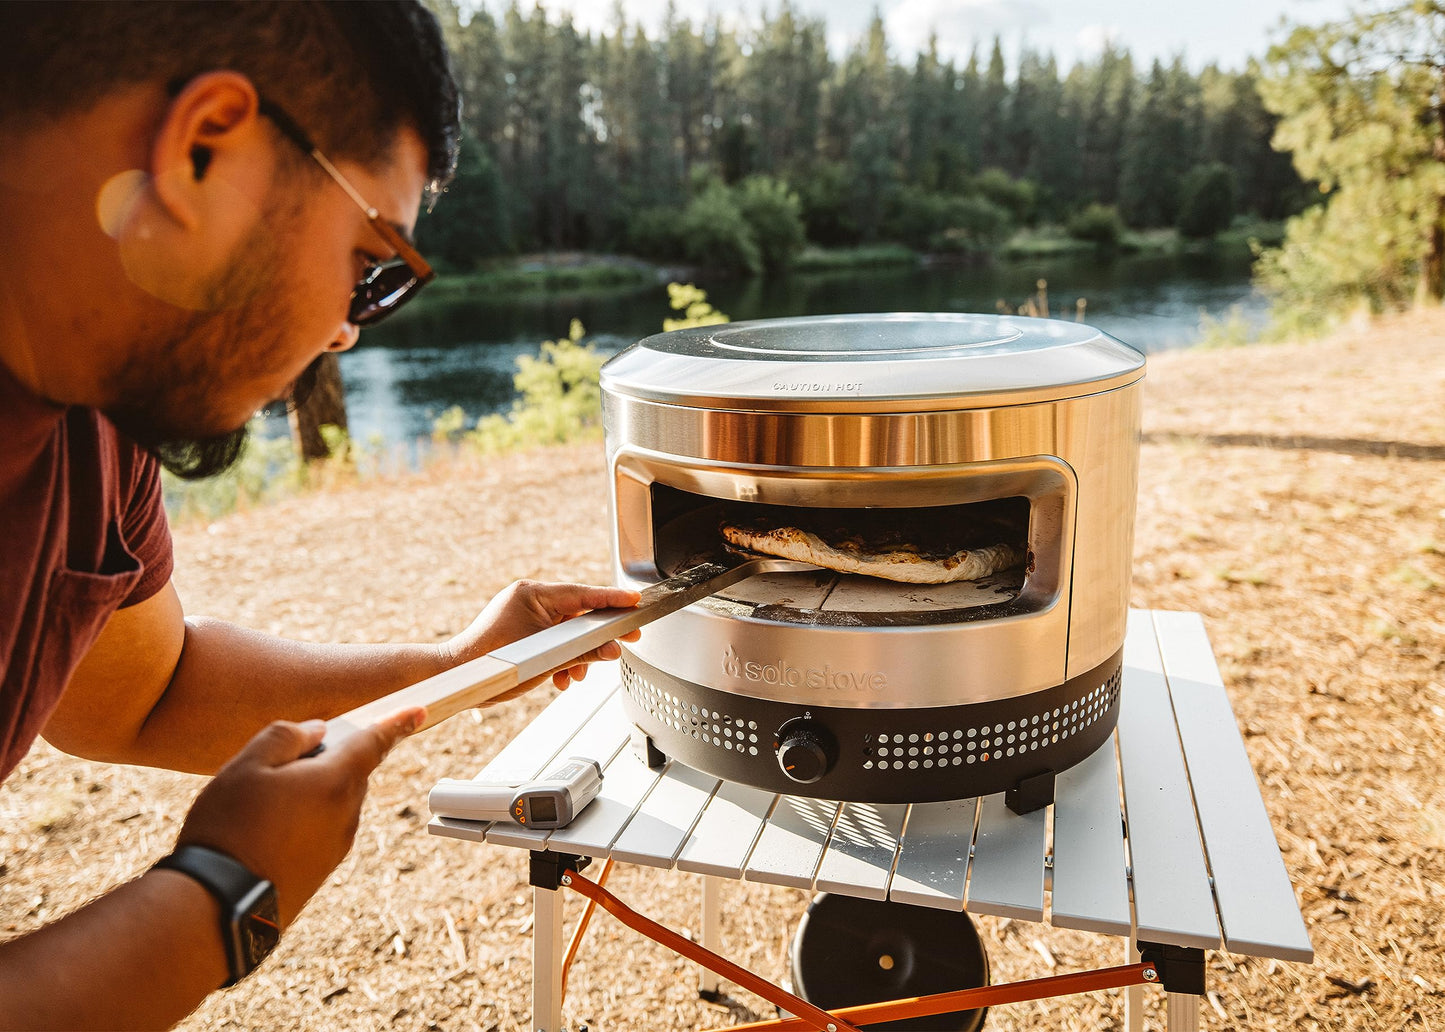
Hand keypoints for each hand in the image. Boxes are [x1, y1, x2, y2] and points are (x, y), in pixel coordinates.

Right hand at [172, 709, 421, 926]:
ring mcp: (337, 847)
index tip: (418, 712)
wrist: (217, 909)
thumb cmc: (229, 829)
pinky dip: (305, 822)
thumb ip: (286, 737)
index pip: (374, 742)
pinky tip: (264, 833)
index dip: (396, 723)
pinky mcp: (322, 871)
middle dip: (326, 761)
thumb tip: (318, 732)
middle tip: (275, 768)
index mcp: (335, 782)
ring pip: (334, 803)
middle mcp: (347, 814)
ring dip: (312, 794)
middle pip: (349, 772)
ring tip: (258, 808)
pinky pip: (323, 831)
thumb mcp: (246, 766)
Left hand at [445, 580, 641, 698]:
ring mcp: (525, 614)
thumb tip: (612, 649)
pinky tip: (563, 675)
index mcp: (532, 594)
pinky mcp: (523, 630)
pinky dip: (562, 657)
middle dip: (597, 634)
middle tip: (626, 637)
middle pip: (578, 612)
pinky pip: (553, 639)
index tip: (634, 599)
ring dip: (578, 653)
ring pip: (567, 630)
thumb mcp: (548, 659)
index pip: (583, 593)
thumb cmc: (493, 664)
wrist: (462, 678)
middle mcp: (529, 599)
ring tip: (578, 673)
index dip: (612, 598)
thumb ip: (584, 652)